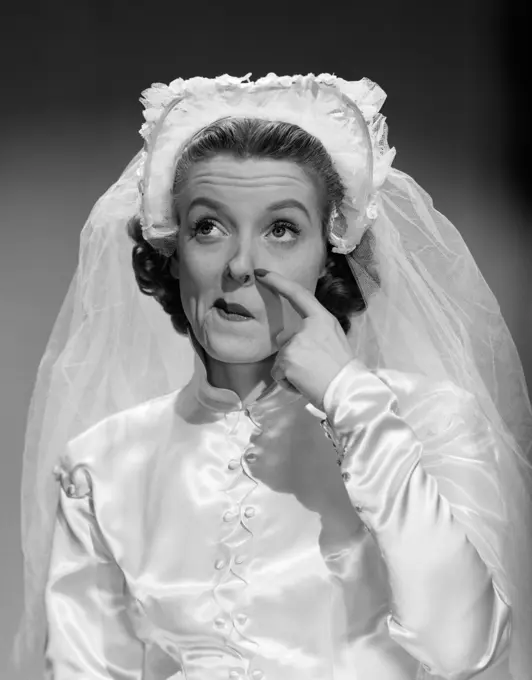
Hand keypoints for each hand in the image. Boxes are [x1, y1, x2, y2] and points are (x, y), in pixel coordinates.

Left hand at [255, 269, 353, 410]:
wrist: (348, 391)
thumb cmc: (343, 371)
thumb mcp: (334, 341)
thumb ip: (313, 335)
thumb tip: (291, 342)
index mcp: (322, 319)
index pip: (298, 295)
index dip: (279, 282)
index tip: (262, 274)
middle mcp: (306, 327)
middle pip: (286, 339)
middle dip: (293, 356)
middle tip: (314, 370)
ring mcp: (295, 343)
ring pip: (281, 359)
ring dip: (291, 371)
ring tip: (311, 378)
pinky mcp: (286, 360)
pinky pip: (278, 373)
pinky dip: (287, 382)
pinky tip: (303, 385)